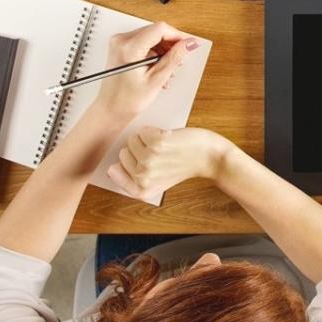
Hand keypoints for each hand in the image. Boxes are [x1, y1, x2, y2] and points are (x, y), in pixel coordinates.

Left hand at [94, 22, 197, 121]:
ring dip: (163, 51)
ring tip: (168, 69)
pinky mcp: (121, 47)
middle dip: (170, 45)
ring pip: (151, 37)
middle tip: (179, 60)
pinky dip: (154, 53)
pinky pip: (144, 43)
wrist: (111, 109)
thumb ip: (175, 58)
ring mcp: (119, 43)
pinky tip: (158, 68)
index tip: (187, 45)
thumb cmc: (127, 100)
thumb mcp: (157, 79)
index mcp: (129, 48)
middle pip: (156, 31)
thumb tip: (189, 44)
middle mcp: (121, 41)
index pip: (160, 29)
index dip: (177, 36)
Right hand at [107, 126, 232, 200]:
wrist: (209, 157)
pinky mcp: (157, 144)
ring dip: (148, 139)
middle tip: (160, 155)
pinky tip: (168, 138)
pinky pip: (143, 131)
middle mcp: (142, 177)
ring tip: (165, 147)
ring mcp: (148, 160)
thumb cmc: (185, 166)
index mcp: (140, 190)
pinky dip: (155, 130)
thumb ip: (134, 179)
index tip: (141, 161)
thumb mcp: (158, 182)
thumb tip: (112, 168)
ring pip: (132, 139)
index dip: (127, 162)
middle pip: (123, 152)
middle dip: (140, 149)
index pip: (113, 171)